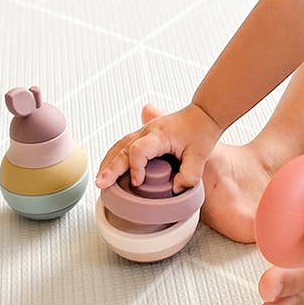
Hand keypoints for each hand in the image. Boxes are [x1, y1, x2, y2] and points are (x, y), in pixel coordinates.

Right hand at [95, 102, 221, 191]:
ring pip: (119, 146)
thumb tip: (174, 190)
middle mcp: (147, 131)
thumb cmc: (200, 131)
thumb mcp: (200, 156)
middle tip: (101, 184)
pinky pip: (124, 145)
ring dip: (108, 162)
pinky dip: (114, 157)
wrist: (203, 114)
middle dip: (111, 168)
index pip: (139, 150)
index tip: (138, 182)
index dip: (135, 168)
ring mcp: (143, 131)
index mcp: (160, 135)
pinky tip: (109, 168)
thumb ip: (189, 176)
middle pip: (123, 148)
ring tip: (100, 180)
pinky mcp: (143, 135)